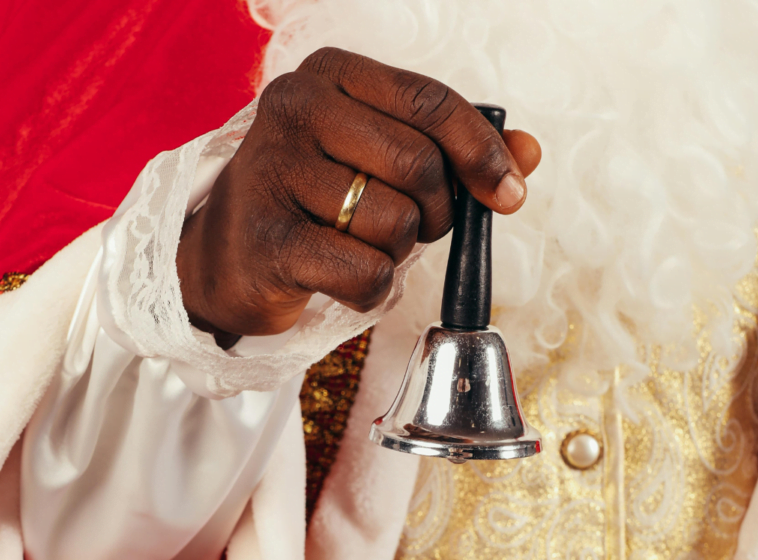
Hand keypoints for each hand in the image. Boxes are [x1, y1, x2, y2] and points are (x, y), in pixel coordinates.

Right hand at [177, 47, 541, 340]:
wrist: (230, 256)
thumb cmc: (318, 200)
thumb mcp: (383, 158)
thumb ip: (456, 149)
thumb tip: (527, 154)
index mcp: (329, 72)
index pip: (431, 102)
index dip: (482, 152)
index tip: (507, 193)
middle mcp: (294, 108)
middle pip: (421, 166)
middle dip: (435, 211)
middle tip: (407, 225)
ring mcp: (274, 171)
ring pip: (398, 224)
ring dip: (395, 252)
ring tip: (354, 244)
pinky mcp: (269, 239)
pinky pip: (368, 273)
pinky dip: (371, 289)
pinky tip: (338, 278)